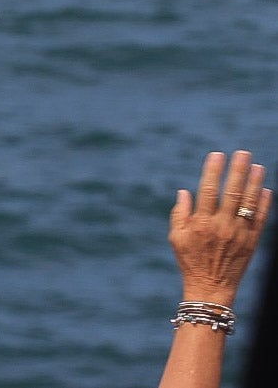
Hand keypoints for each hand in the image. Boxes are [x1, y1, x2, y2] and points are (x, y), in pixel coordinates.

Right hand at [170, 150, 270, 303]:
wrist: (211, 288)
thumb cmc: (190, 261)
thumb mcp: (176, 237)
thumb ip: (180, 213)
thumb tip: (185, 191)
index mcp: (201, 223)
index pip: (208, 190)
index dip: (213, 171)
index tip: (217, 155)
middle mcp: (222, 226)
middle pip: (231, 193)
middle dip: (238, 171)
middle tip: (243, 153)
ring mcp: (239, 234)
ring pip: (248, 204)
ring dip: (254, 183)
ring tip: (258, 167)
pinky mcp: (251, 242)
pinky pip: (259, 220)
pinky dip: (263, 204)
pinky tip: (266, 190)